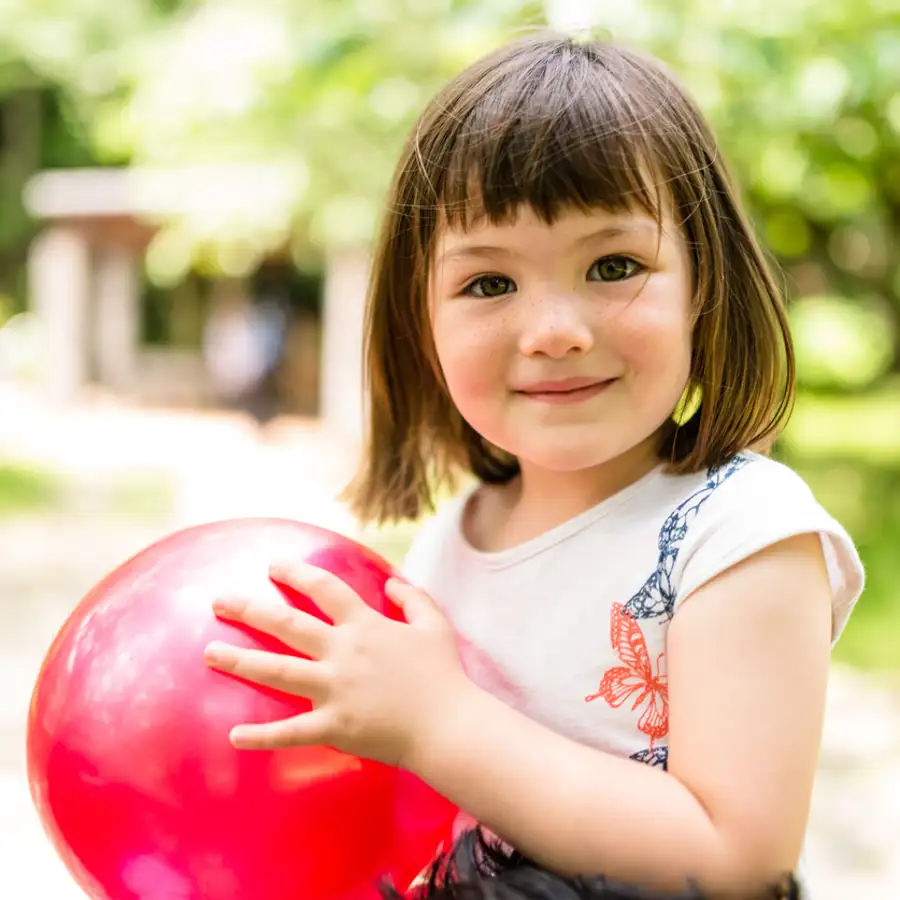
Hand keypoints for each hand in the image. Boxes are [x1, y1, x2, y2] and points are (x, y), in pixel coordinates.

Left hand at [203, 561, 467, 768]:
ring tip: (209, 653)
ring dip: (239, 661)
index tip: (273, 566)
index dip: (297, 573)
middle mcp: (343, 652)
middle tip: (219, 601)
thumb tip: (391, 581)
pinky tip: (233, 736)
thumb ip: (413, 598)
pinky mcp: (334, 726)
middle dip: (250, 609)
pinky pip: (291, 732)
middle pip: (287, 624)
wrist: (449, 725)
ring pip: (277, 670)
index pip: (324, 588)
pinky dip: (261, 737)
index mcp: (365, 625)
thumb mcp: (434, 624)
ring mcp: (335, 689)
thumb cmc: (443, 675)